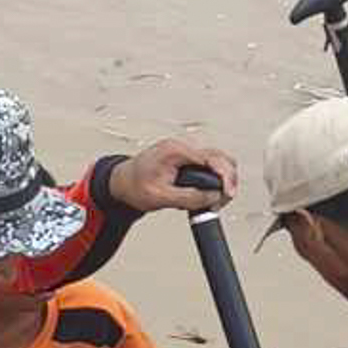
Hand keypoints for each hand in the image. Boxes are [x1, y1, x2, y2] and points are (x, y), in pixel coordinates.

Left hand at [108, 138, 237, 213]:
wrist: (120, 183)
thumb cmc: (133, 187)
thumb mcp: (160, 197)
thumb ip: (188, 197)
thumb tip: (213, 197)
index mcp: (174, 151)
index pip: (211, 158)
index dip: (225, 176)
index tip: (228, 193)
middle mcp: (182, 147)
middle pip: (219, 157)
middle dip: (227, 179)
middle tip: (223, 199)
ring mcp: (184, 152)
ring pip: (216, 161)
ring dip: (221, 179)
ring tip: (217, 199)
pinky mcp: (185, 159)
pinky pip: (208, 166)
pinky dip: (213, 179)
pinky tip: (208, 193)